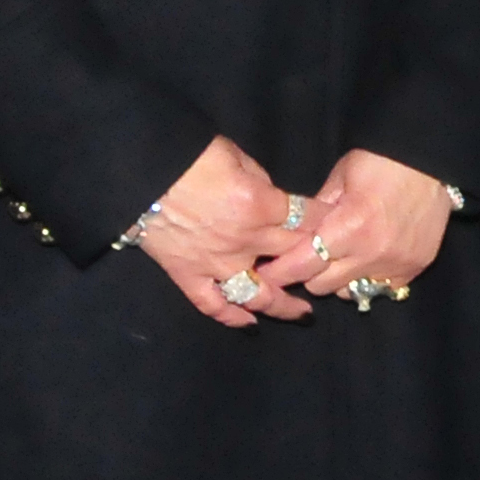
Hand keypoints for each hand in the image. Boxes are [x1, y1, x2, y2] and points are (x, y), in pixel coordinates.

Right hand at [136, 134, 314, 325]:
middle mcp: (245, 240)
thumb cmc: (191, 155)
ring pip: (259, 295)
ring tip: (302, 314)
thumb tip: (275, 199)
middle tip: (328, 272)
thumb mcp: (238, 157)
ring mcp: (216, 263)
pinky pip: (213, 304)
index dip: (327, 224)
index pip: (309, 220)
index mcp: (262, 206)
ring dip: (284, 307)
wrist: (140, 170)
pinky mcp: (187, 275)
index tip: (340, 229)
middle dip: (315, 265)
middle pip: (294, 258)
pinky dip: (231, 317)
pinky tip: (249, 324)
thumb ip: (262, 183)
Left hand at [259, 149, 454, 309]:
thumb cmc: (380, 162)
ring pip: (350, 292)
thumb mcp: (339, 179)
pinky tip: (371, 258)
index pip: (301, 266)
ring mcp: (397, 264)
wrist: (431, 160)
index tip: (266, 273)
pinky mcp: (416, 267)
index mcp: (348, 228)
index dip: (279, 271)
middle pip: (321, 286)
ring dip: (341, 278)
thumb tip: (294, 236)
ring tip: (343, 257)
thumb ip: (316, 213)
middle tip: (308, 258)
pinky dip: (371, 277)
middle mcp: (372, 254)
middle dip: (309, 273)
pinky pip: (382, 288)